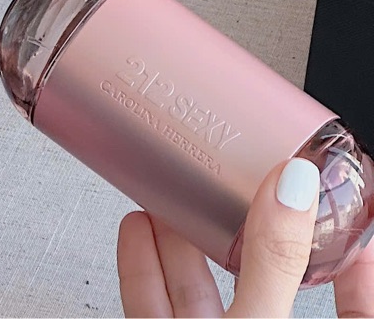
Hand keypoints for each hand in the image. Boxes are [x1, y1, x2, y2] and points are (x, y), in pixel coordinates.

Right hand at [117, 158, 373, 316]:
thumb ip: (274, 260)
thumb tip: (291, 185)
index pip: (354, 308)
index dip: (353, 262)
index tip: (336, 212)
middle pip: (262, 282)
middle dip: (240, 229)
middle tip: (229, 184)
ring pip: (199, 293)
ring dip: (181, 240)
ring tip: (170, 196)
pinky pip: (153, 308)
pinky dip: (141, 268)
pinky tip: (137, 234)